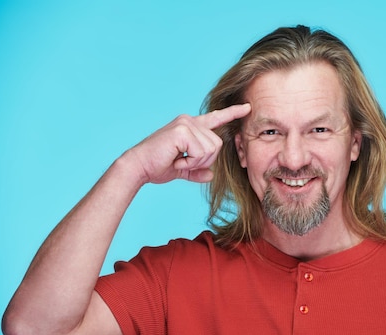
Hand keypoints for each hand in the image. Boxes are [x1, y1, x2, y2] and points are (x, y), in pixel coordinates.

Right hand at [125, 103, 250, 183]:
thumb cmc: (157, 166)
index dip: (232, 113)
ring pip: (211, 149)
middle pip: (217, 144)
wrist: (138, 167)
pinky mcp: (182, 131)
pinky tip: (177, 161)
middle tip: (183, 162)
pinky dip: (191, 163)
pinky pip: (201, 152)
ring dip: (196, 162)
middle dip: (204, 161)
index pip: (216, 118)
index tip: (247, 107)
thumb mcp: (182, 170)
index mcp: (191, 126)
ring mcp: (186, 124)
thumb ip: (197, 171)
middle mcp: (189, 121)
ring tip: (179, 161)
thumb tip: (210, 175)